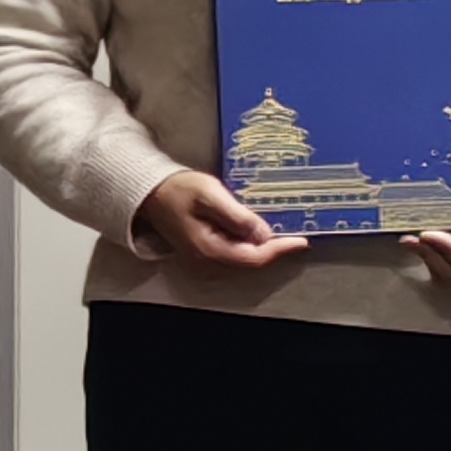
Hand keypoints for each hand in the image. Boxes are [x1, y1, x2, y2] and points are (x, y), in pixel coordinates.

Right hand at [135, 168, 304, 268]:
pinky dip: (250, 244)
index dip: (279, 249)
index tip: (301, 240)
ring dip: (264, 247)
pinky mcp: (203, 250)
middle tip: (296, 235)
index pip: (253, 257)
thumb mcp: (210, 196)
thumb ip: (238, 217)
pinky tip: (259, 231)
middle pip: (250, 261)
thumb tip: (264, 234)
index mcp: (208, 249)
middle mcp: (206, 260)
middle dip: (275, 250)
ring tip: (283, 232)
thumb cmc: (178, 189)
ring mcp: (204, 257)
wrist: (150, 192)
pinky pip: (234, 252)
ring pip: (243, 258)